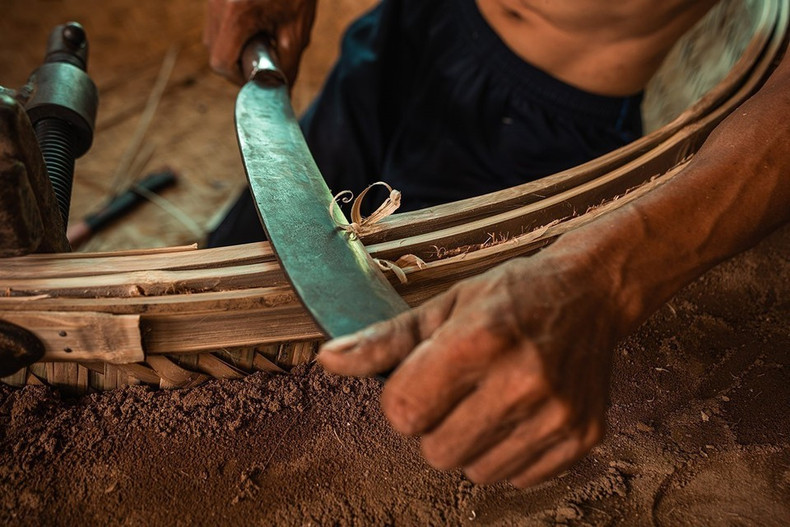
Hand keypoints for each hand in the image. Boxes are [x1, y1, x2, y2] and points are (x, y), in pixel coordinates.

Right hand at [204, 0, 316, 84]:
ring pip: (214, 36)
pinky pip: (218, 21)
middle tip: (262, 56)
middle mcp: (218, 5)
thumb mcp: (297, 29)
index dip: (238, 78)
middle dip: (237, 62)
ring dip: (236, 45)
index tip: (257, 76)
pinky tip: (256, 21)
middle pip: (214, 51)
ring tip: (262, 35)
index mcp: (237, 15)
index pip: (221, 63)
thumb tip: (279, 90)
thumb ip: (287, 64)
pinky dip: (234, 29)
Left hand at [319, 247, 623, 486]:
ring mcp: (557, 415)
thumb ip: (384, 340)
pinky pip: (517, 478)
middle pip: (435, 451)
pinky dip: (507, 453)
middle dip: (434, 424)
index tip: (422, 377)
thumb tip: (328, 360)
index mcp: (478, 340)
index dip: (402, 397)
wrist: (590, 294)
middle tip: (458, 390)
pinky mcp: (581, 438)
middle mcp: (522, 381)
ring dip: (470, 443)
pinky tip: (518, 414)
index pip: (402, 411)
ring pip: (475, 471)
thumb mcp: (444, 305)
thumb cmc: (510, 296)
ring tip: (489, 400)